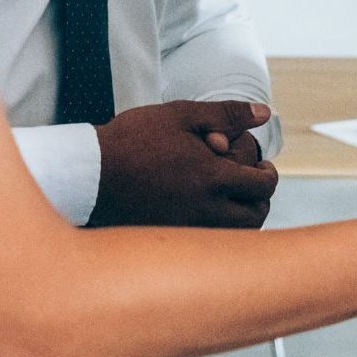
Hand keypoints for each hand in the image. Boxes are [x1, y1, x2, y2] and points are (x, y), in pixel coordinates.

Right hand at [90, 100, 278, 229]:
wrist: (89, 173)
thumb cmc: (133, 139)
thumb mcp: (181, 114)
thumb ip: (226, 113)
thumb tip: (265, 113)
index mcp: (213, 177)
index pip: (263, 186)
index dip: (268, 174)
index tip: (261, 167)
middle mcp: (205, 209)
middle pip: (256, 218)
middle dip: (260, 200)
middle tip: (250, 184)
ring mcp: (187, 229)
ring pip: (234, 236)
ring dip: (241, 217)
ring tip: (230, 198)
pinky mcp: (170, 239)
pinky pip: (208, 243)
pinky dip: (217, 229)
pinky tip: (203, 210)